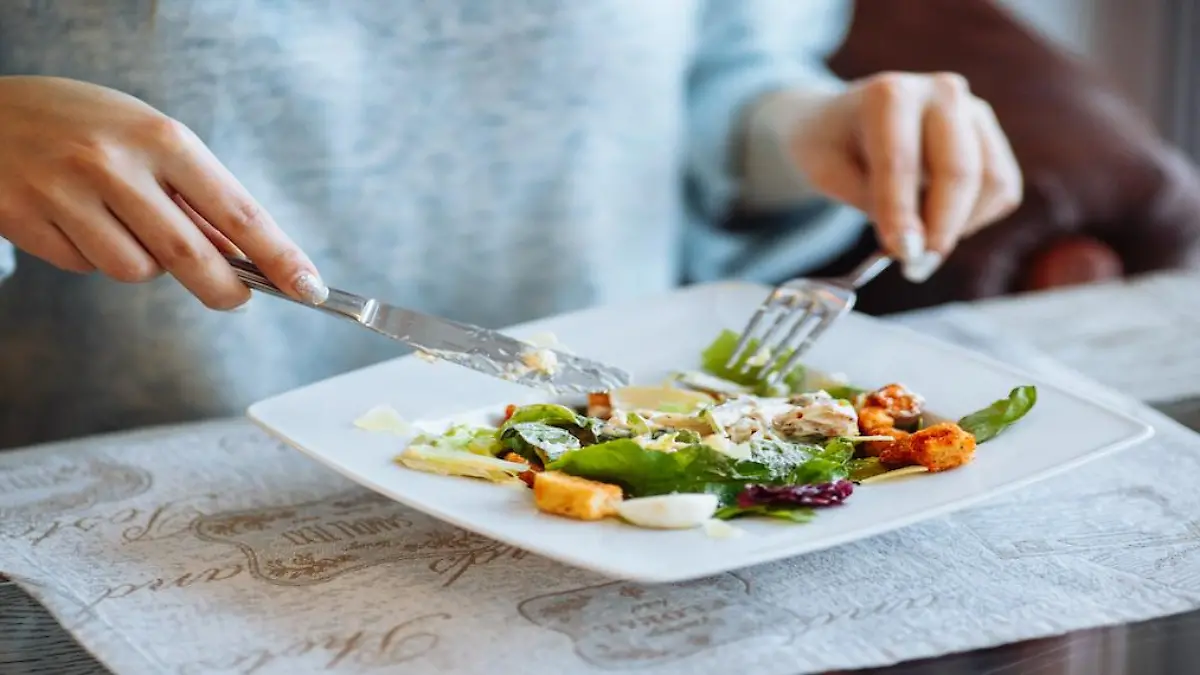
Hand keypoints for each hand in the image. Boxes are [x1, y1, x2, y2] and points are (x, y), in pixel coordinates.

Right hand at [0, 76, 325, 308]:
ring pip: (137, 270)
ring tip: (121, 221)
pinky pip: (86, 267)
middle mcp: (114, 164)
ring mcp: (64, 193)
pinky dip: (94, 255)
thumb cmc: (85, 124)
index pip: (237, 211)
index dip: (279, 256)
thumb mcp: (149, 138)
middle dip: (225, 289)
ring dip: (145, 263)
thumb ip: (195, 195)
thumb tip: (246, 256)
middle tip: (237, 296)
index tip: (310, 287)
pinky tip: (76, 217)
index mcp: (161, 137)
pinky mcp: (23, 218)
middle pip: (192, 257)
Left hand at [790, 72, 1022, 281]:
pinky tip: (936, 222)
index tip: (902, 254)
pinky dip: (974, 218)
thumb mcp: (826, 172)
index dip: (902, 212)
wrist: (844, 120)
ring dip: (959, 226)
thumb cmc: (832, 147)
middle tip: (916, 267)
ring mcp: (972, 111)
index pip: (900, 162)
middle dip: (940, 229)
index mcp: (889, 95)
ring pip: (990, 182)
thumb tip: (910, 244)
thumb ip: (866, 201)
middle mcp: (940, 93)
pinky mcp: (990, 135)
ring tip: (920, 244)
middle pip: (958, 171)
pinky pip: (1001, 189)